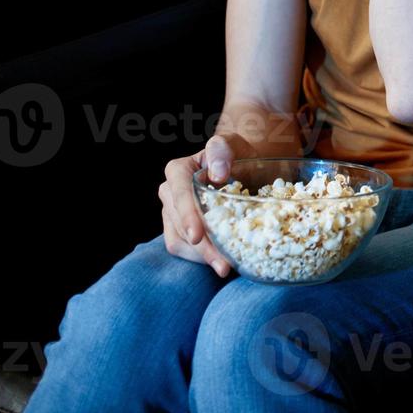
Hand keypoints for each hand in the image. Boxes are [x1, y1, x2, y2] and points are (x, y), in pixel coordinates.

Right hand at [158, 132, 256, 277]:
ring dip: (202, 258)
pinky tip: (220, 262)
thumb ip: (222, 150)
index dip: (187, 216)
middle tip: (223, 265)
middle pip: (180, 225)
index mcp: (178, 171)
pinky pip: (183, 250)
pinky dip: (201, 259)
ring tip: (225, 268)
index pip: (180, 195)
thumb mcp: (232, 144)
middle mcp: (169, 193)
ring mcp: (171, 214)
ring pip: (180, 242)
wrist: (242, 166)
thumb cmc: (237, 154)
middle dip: (201, 247)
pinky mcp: (176, 230)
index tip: (197, 236)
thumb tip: (218, 174)